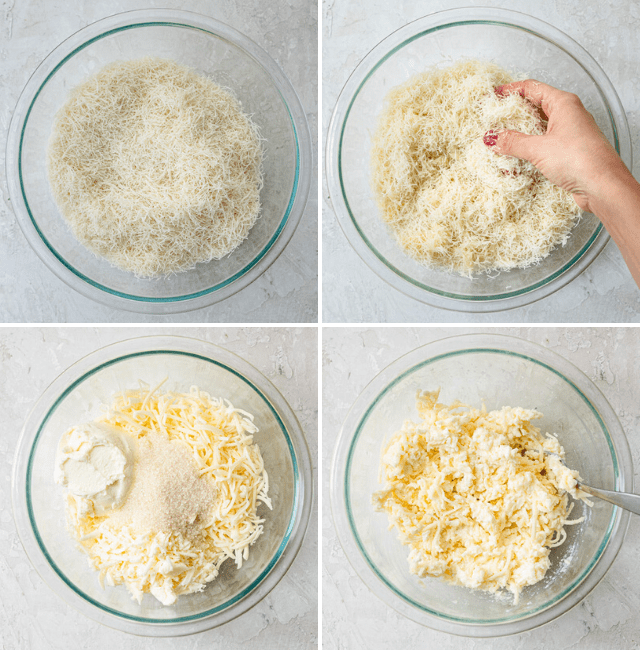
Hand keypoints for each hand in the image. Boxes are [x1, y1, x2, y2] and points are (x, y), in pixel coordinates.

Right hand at [483, 80, 633, 212]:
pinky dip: (528, 151)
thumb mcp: (539, 149)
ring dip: (519, 136)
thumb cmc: (578, 159)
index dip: (511, 90)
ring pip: (538, 129)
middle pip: (534, 108)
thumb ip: (513, 142)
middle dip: (513, 115)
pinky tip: (515, 161)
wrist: (602, 185)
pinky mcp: (568, 152)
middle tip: (493, 121)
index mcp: (563, 104)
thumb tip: (493, 137)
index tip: (493, 95)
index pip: (532, 88)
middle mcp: (567, 115)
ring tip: (500, 143)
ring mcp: (568, 134)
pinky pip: (543, 146)